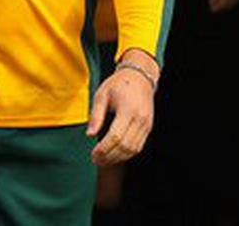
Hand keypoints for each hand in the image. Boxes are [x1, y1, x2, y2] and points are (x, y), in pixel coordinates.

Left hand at [87, 50, 156, 166]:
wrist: (139, 77)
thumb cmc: (117, 84)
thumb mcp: (102, 94)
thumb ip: (96, 115)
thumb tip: (89, 135)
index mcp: (127, 110)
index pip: (115, 136)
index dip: (104, 149)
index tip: (93, 154)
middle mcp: (140, 119)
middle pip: (125, 146)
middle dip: (109, 157)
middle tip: (96, 160)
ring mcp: (146, 124)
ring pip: (133, 149)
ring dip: (118, 158)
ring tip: (104, 160)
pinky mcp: (148, 128)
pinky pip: (138, 146)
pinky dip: (127, 154)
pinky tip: (115, 154)